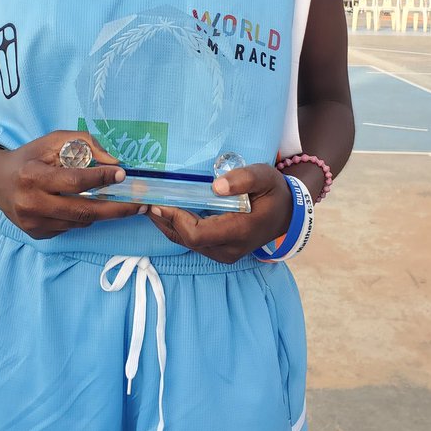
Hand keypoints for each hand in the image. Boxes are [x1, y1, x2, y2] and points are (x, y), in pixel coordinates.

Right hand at [0, 130, 138, 239]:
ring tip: (121, 204)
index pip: (74, 181)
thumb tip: (114, 163)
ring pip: (79, 222)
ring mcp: (33, 223)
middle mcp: (31, 203)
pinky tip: (86, 206)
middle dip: (115, 208)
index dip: (101, 178)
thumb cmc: (30, 156)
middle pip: (82, 211)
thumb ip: (85, 144)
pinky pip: (69, 228)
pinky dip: (82, 218)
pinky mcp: (36, 234)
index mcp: (33, 176)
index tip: (122, 174)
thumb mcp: (54, 140)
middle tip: (138, 204)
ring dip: (101, 213)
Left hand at [146, 164, 293, 263]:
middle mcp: (229, 249)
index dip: (175, 219)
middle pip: (186, 239)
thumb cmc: (274, 192)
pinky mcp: (219, 252)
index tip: (160, 201)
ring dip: (166, 225)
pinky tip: (163, 212)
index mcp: (240, 231)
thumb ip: (243, 179)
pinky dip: (175, 228)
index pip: (197, 234)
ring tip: (148, 204)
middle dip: (164, 220)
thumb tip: (216, 186)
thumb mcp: (265, 177)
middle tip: (144, 199)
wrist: (286, 214)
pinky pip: (191, 243)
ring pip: (186, 243)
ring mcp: (224, 253)